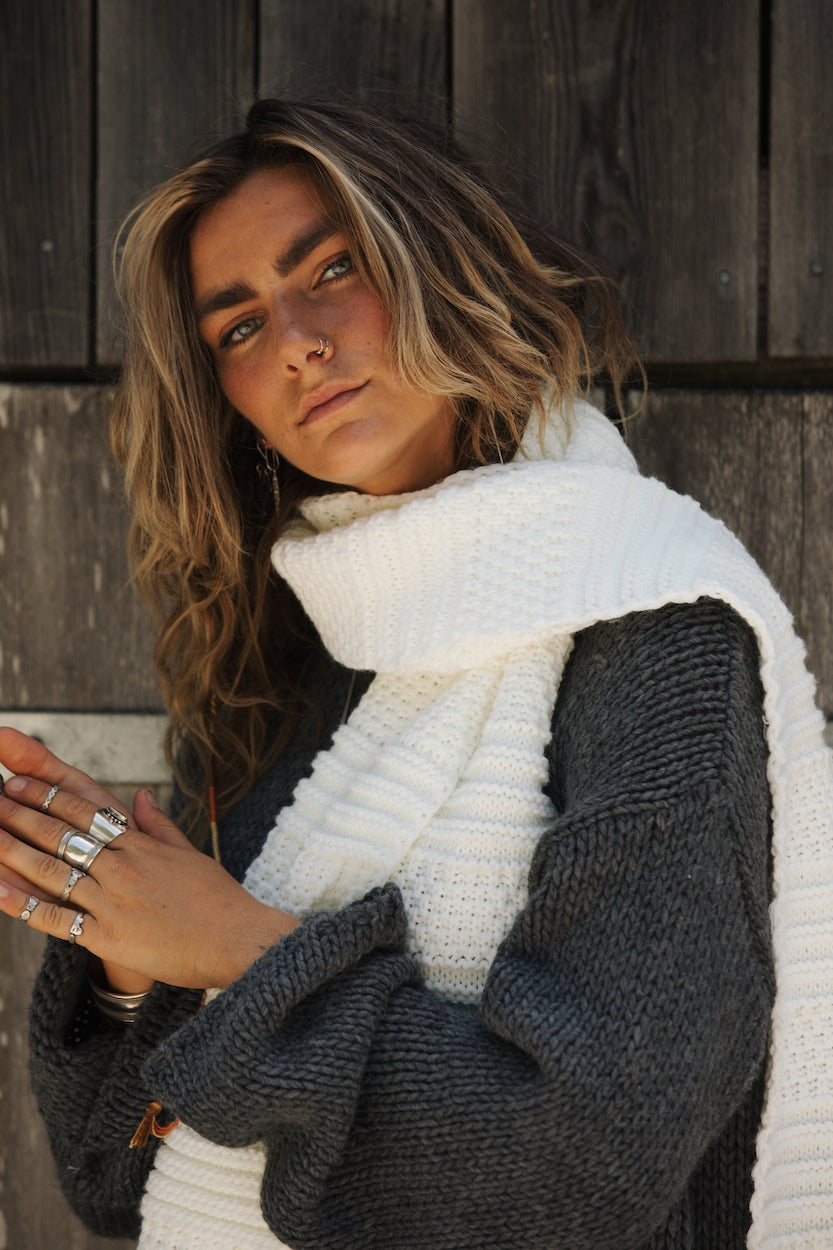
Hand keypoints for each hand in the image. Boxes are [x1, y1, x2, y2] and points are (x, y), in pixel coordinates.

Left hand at [0, 728, 297, 989]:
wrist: (237, 941)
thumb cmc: (219, 900)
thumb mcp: (191, 854)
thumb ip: (160, 825)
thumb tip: (141, 795)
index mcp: (141, 844)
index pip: (86, 811)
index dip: (48, 795)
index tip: (19, 782)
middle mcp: (122, 867)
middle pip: (62, 835)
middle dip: (21, 815)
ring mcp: (113, 901)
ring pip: (52, 871)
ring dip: (13, 852)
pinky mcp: (107, 937)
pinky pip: (57, 918)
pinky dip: (24, 905)